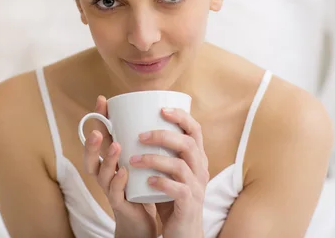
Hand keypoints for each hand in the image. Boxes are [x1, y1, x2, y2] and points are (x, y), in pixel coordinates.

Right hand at [83, 95, 156, 237]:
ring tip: (115, 146)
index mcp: (111, 160)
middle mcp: (106, 173)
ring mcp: (111, 189)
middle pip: (91, 157)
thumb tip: (157, 108)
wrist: (143, 220)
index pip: (101, 137)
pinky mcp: (120, 204)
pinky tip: (124, 172)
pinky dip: (118, 181)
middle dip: (92, 142)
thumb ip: (142, 140)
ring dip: (107, 159)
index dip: (98, 119)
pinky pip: (115, 193)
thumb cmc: (141, 186)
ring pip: (102, 174)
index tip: (102, 100)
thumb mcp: (139, 159)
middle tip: (98, 129)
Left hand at [129, 108, 208, 237]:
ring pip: (180, 166)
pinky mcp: (190, 204)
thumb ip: (160, 152)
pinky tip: (147, 181)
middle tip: (140, 136)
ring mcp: (197, 187)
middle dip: (163, 136)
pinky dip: (161, 182)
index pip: (195, 130)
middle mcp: (200, 169)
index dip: (181, 116)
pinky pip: (178, 189)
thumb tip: (133, 127)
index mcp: (196, 157)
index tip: (162, 109)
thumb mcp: (169, 171)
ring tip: (134, 159)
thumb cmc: (172, 197)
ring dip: (154, 160)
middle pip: (188, 143)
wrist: (184, 232)